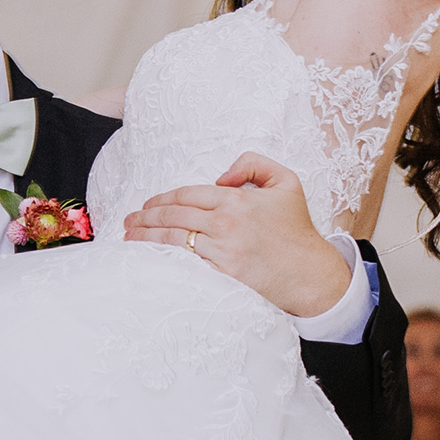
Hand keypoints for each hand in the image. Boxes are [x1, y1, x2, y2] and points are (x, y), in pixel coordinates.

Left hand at [120, 155, 355, 318]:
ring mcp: (222, 251)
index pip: (187, 194)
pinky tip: (149, 256)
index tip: (147, 204)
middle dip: (145, 217)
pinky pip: (185, 264)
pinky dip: (163, 258)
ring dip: (146, 237)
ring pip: (174, 240)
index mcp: (236, 200)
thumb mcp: (286, 181)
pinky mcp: (222, 276)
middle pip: (174, 216)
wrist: (310, 273)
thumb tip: (220, 175)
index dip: (162, 198)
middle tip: (128, 220)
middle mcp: (226, 224)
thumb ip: (254, 163)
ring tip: (129, 237)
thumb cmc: (297, 229)